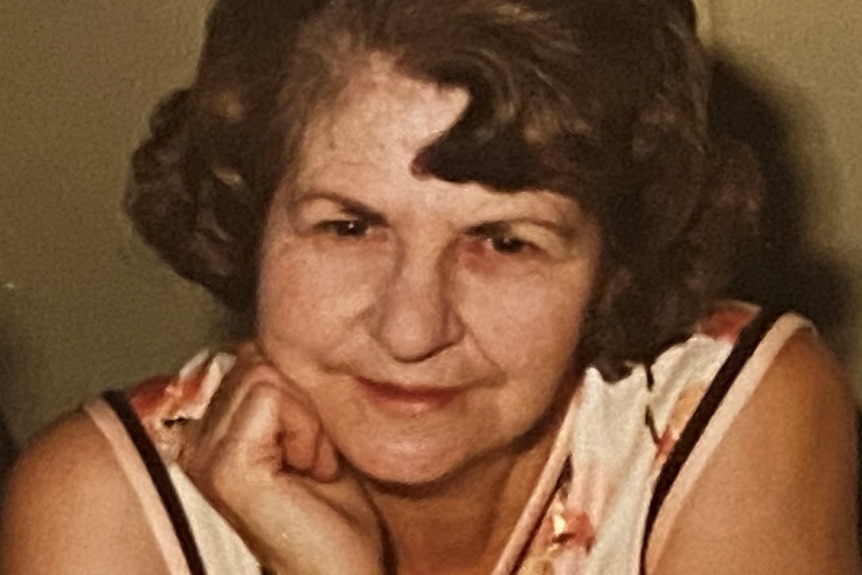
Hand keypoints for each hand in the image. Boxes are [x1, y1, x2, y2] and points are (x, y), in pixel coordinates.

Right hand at [178, 344, 384, 574]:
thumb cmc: (334, 518)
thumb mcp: (309, 436)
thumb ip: (284, 393)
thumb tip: (266, 343)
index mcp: (209, 437)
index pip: (248, 360)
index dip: (295, 393)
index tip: (311, 450)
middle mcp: (195, 444)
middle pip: (256, 361)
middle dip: (302, 404)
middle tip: (313, 460)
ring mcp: (205, 456)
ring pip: (265, 374)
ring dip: (307, 419)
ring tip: (311, 467)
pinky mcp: (226, 466)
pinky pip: (272, 398)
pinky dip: (308, 430)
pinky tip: (310, 472)